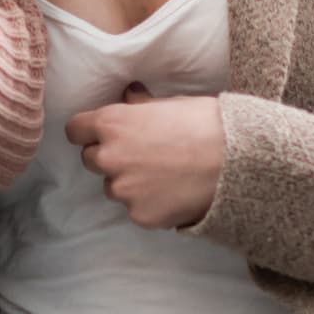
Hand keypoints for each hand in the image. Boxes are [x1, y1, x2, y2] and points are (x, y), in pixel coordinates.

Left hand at [71, 95, 225, 230]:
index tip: (102, 134)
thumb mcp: (170, 103)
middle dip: (110, 157)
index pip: (75, 130)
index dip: (89, 131)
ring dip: (129, 182)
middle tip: (141, 154)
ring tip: (163, 175)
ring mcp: (123, 190)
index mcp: (112, 124)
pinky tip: (173, 192)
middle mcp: (109, 158)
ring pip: (114, 187)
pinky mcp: (140, 216)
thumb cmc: (207, 124)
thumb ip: (140, 105)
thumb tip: (129, 96)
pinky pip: (136, 209)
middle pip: (91, 160)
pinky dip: (149, 203)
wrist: (237, 162)